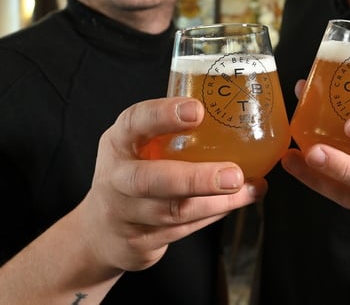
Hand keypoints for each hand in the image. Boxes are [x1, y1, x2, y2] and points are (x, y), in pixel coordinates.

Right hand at [77, 97, 264, 271]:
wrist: (101, 231)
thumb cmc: (132, 172)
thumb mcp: (137, 143)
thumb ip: (171, 129)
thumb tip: (235, 108)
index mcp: (119, 142)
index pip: (135, 122)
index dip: (164, 115)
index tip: (197, 110)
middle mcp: (118, 178)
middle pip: (151, 180)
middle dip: (195, 179)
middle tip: (233, 175)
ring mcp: (127, 213)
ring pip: (174, 211)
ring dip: (217, 201)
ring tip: (249, 188)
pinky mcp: (142, 241)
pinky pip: (184, 229)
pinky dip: (215, 214)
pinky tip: (239, 201)